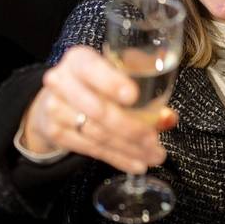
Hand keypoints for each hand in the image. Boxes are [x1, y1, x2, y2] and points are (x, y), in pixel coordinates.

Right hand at [20, 45, 176, 172]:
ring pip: (97, 133)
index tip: (133, 96)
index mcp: (79, 59)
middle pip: (98, 110)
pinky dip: (117, 158)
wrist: (58, 98)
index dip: (111, 83)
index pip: (92, 69)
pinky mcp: (55, 133)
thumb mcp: (118, 74)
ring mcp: (55, 108)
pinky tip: (136, 164)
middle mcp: (62, 81)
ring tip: (153, 156)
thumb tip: (168, 118)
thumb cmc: (97, 82)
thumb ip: (145, 88)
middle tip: (153, 140)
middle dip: (130, 128)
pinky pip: (91, 149)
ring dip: (129, 148)